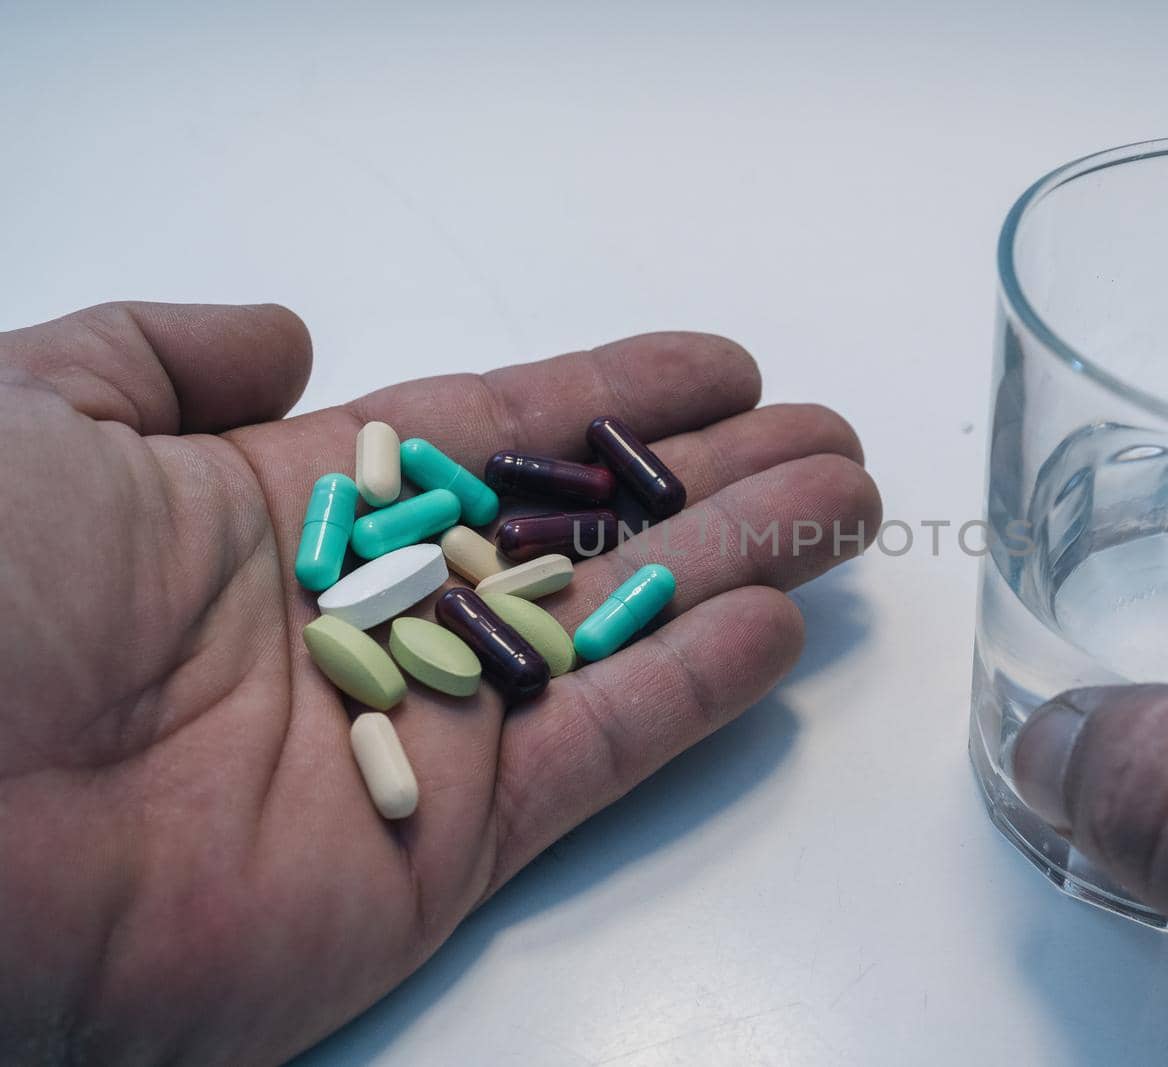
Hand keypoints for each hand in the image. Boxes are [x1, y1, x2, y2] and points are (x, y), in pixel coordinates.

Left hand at [0, 303, 880, 1063]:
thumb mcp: (30, 407)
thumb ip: (153, 355)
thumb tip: (281, 333)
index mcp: (292, 508)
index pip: (497, 435)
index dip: (615, 396)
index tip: (721, 366)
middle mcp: (377, 615)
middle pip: (585, 530)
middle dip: (713, 480)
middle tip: (828, 437)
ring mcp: (421, 726)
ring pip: (618, 628)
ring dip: (739, 564)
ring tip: (844, 506)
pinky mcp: (446, 842)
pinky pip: (595, 750)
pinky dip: (689, 692)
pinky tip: (778, 626)